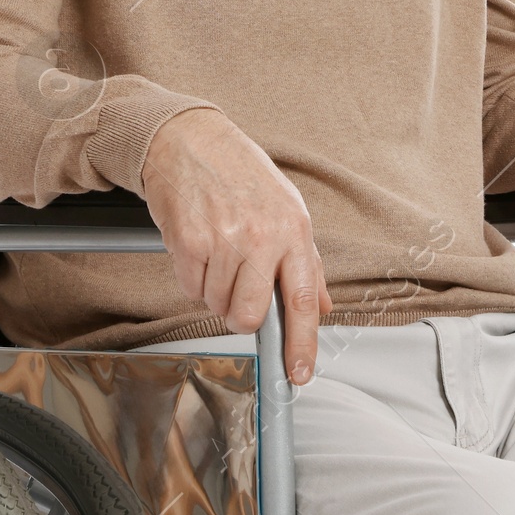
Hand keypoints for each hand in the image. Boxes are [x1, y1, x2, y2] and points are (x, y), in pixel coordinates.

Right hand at [141, 107, 331, 383]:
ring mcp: (226, 239)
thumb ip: (306, 262)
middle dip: (239, 314)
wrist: (190, 140)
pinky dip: (191, 276)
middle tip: (235, 287)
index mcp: (294, 230)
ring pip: (217, 305)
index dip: (302, 344)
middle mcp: (263, 236)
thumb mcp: (286, 207)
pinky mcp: (190, 241)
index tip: (299, 374)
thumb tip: (323, 305)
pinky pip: (190, 287)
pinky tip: (198, 245)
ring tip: (217, 251)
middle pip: (250, 316)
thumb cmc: (240, 173)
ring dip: (213, 290)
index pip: (304, 300)